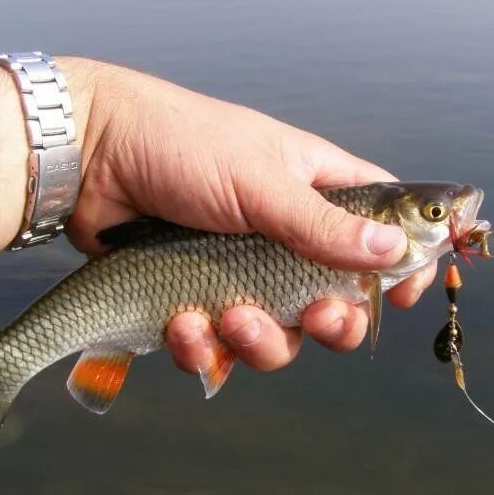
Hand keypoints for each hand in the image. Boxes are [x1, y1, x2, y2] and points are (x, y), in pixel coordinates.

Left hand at [63, 59, 436, 372]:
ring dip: (262, 341)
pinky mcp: (199, 299)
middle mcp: (286, 237)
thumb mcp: (259, 180)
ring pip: (280, 335)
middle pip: (337, 301)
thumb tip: (394, 252)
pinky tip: (182, 324)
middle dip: (333, 322)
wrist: (90, 160)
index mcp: (316, 190)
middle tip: (318, 317)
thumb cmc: (181, 146)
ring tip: (229, 317)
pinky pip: (221, 347)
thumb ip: (323, 223)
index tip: (404, 296)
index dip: (402, 265)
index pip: (382, 229)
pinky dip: (205, 348)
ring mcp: (242, 272)